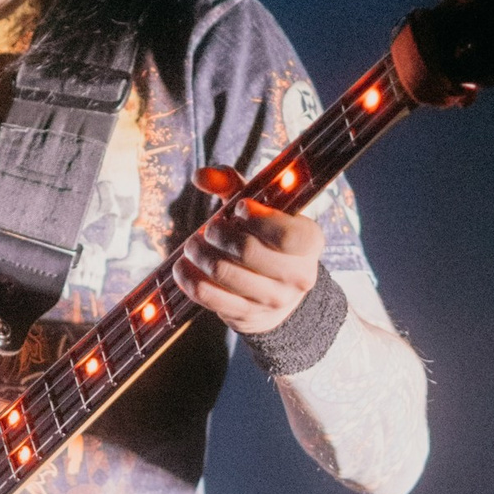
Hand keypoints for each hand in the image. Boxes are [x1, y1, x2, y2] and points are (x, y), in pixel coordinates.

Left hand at [172, 164, 323, 334]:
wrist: (278, 290)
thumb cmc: (265, 237)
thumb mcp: (258, 208)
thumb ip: (232, 184)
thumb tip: (200, 176)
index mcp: (310, 242)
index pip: (287, 234)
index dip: (257, 218)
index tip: (238, 209)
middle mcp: (299, 275)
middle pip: (248, 251)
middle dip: (218, 234)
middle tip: (208, 229)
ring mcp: (274, 300)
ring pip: (224, 273)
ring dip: (199, 254)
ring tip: (193, 244)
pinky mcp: (248, 317)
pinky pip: (209, 297)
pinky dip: (189, 278)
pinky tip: (183, 266)